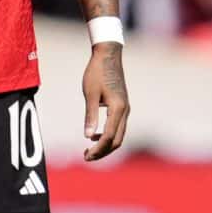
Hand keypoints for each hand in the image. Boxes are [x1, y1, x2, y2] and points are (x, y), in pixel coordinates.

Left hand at [81, 44, 128, 161]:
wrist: (108, 55)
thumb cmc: (96, 72)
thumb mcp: (90, 93)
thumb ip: (90, 115)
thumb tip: (88, 136)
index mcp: (118, 108)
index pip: (109, 137)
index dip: (98, 149)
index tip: (85, 156)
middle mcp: (125, 111)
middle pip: (117, 140)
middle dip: (103, 152)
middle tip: (86, 157)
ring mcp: (126, 109)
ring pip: (119, 135)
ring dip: (106, 145)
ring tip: (89, 149)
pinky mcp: (123, 106)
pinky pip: (118, 127)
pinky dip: (109, 136)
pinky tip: (95, 135)